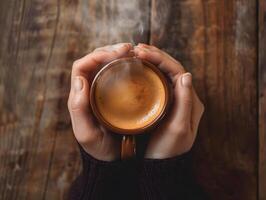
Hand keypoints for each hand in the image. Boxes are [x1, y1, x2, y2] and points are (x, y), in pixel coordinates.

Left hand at [68, 43, 132, 160]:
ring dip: (119, 54)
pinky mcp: (115, 94)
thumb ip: (79, 109)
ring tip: (135, 52)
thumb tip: (80, 79)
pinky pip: (118, 73)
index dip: (98, 55)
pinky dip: (127, 65)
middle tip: (130, 49)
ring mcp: (102, 90)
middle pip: (95, 60)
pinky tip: (138, 64)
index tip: (118, 54)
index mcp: (80, 94)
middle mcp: (89, 89)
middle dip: (111, 50)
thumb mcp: (86, 134)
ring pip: (107, 63)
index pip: (83, 65)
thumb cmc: (100, 148)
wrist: (112, 159)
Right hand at [134, 44, 203, 158]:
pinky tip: (138, 67)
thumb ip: (184, 102)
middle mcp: (184, 97)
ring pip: (164, 73)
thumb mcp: (178, 128)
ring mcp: (174, 99)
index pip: (177, 71)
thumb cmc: (168, 149)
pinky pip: (158, 82)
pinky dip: (149, 71)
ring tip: (137, 52)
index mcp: (191, 101)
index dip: (161, 58)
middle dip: (156, 56)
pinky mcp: (164, 103)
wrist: (160, 164)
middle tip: (137, 48)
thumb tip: (185, 74)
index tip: (143, 51)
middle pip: (171, 69)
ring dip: (152, 61)